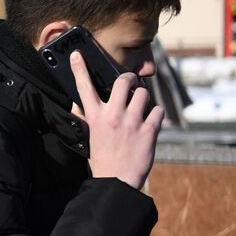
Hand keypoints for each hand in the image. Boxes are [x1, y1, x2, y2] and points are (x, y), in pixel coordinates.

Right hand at [72, 51, 162, 189]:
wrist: (117, 181)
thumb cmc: (101, 158)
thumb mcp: (87, 135)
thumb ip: (85, 116)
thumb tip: (82, 100)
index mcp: (94, 117)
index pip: (84, 87)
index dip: (79, 68)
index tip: (76, 54)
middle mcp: (113, 115)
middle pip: (125, 81)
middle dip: (130, 79)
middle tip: (130, 84)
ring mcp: (132, 122)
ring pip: (144, 93)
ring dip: (144, 98)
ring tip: (140, 109)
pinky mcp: (149, 130)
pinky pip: (158, 110)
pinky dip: (156, 114)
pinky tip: (150, 122)